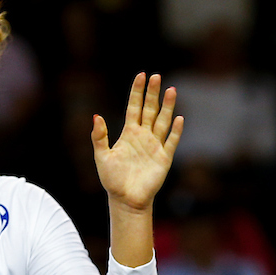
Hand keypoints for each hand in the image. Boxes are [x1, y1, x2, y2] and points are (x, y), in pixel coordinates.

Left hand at [92, 73, 181, 210]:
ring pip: (163, 121)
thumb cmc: (112, 179)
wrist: (126, 199)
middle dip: (153, 93)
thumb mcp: (101, 156)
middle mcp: (144, 136)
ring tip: (171, 90)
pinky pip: (171, 141)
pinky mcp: (164, 158)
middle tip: (156, 76)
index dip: (137, 92)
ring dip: (168, 106)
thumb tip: (96, 116)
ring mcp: (155, 146)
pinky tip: (179, 119)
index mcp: (129, 133)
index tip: (141, 76)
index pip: (134, 107)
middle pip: (150, 110)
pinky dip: (176, 131)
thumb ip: (99, 136)